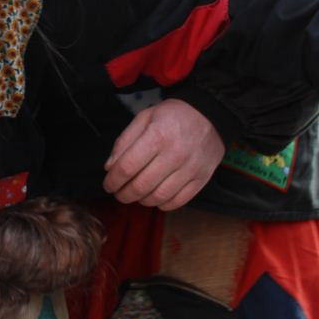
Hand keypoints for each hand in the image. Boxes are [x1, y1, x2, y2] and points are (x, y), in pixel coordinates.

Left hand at [103, 99, 224, 208]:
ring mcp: (190, 169)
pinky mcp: (202, 178)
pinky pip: (178, 201)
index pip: (127, 167)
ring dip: (142, 200)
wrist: (211, 114)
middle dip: (124, 194)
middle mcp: (175, 154)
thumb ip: (124, 141)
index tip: (108, 184)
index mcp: (157, 136)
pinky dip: (163, 204)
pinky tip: (156, 197)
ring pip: (158, 197)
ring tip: (136, 194)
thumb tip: (110, 167)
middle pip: (141, 186)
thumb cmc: (173, 115)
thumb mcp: (145, 118)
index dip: (112, 181)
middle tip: (119, 193)